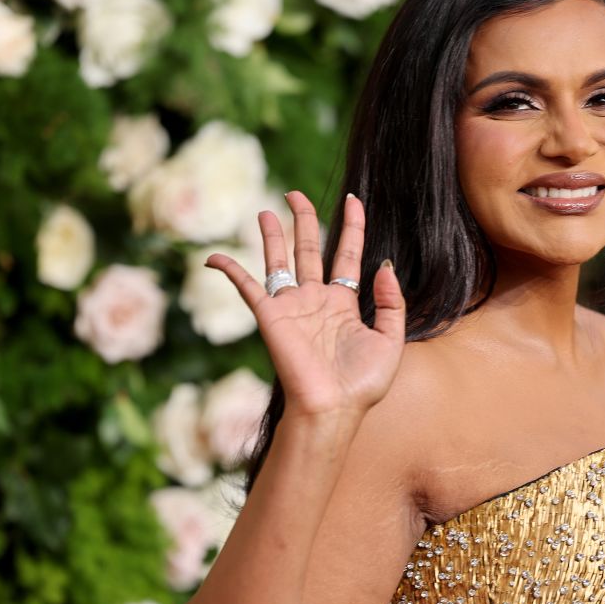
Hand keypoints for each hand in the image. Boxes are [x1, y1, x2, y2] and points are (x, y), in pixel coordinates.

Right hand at [203, 190, 405, 419]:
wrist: (333, 409)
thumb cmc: (362, 384)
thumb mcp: (390, 340)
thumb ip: (390, 302)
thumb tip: (383, 264)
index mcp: (344, 303)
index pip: (348, 254)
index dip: (352, 225)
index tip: (355, 199)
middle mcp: (316, 300)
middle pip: (310, 248)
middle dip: (304, 219)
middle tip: (296, 194)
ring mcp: (291, 307)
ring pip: (279, 260)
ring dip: (272, 235)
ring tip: (267, 210)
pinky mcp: (270, 317)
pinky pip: (246, 287)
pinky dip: (230, 270)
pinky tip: (214, 257)